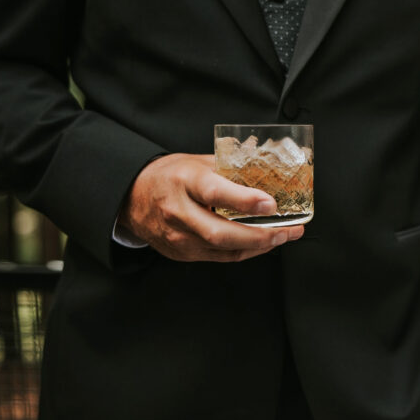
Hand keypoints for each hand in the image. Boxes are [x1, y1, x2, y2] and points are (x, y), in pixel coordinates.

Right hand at [118, 154, 303, 261]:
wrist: (132, 197)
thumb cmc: (170, 175)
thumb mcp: (197, 162)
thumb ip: (230, 169)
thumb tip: (269, 172)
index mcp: (184, 181)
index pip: (215, 193)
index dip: (245, 201)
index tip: (271, 204)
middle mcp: (178, 211)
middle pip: (221, 232)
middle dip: (259, 236)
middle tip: (287, 230)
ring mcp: (178, 236)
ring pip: (223, 249)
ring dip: (259, 246)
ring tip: (284, 236)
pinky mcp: (181, 253)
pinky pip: (219, 257)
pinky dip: (245, 251)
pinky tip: (263, 244)